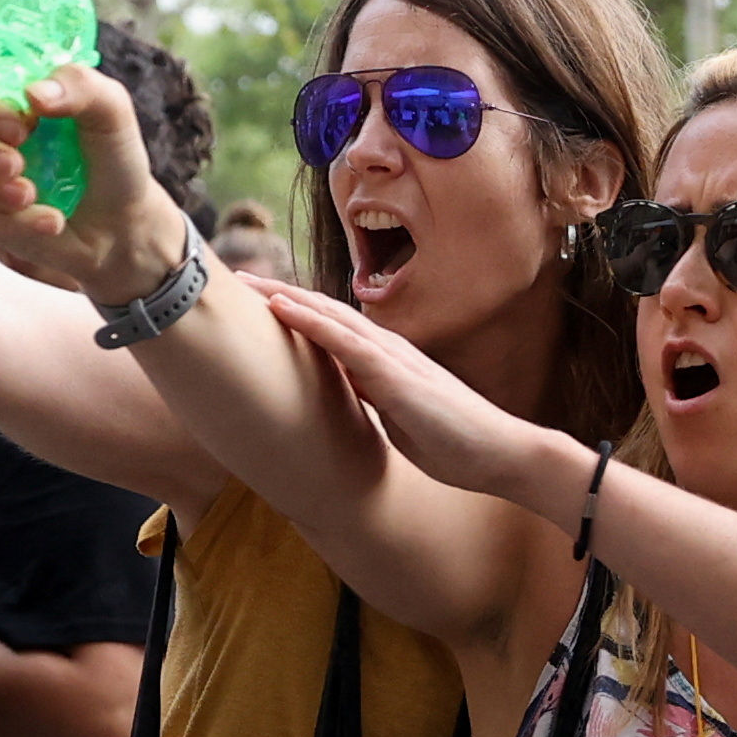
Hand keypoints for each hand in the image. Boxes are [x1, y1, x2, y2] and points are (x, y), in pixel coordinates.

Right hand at [0, 65, 182, 302]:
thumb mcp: (111, 112)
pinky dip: (11, 221)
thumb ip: (80, 87)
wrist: (121, 224)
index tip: (21, 125)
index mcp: (4, 91)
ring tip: (31, 195)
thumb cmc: (111, 158)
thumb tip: (33, 93)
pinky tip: (51, 222)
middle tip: (16, 164)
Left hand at [249, 276, 574, 504]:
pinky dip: (309, 321)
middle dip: (277, 294)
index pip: (331, 329)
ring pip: (328, 316)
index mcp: (386, 363)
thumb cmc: (456, 446)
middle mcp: (387, 350)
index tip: (255, 304)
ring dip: (283, 296)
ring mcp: (392, 359)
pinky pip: (345, 342)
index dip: (293, 313)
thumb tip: (344, 400)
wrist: (503, 456)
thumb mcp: (400, 422)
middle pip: (322, 312)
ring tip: (242, 283)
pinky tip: (279, 307)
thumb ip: (373, 403)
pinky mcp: (397, 377)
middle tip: (233, 280)